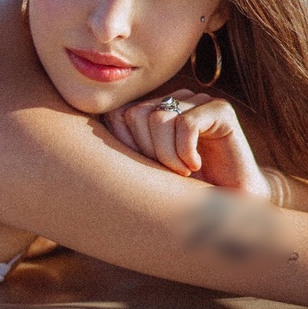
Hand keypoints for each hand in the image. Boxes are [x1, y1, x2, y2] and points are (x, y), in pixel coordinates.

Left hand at [102, 89, 271, 198]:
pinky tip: (196, 166)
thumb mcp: (144, 171)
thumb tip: (78, 141)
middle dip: (149, 153)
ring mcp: (197, 100)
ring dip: (168, 156)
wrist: (229, 208)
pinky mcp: (220, 110)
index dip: (127, 147)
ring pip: (159, 119)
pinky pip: (186, 123)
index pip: (118, 114)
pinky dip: (186, 152)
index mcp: (151, 110)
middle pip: (137, 115)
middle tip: (168, 172)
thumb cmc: (182, 192)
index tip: (146, 170)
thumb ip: (121, 150)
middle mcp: (173, 100)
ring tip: (183, 171)